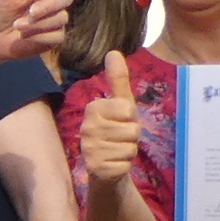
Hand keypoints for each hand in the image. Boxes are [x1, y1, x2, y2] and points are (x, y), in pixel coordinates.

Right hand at [80, 51, 141, 186]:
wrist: (104, 166)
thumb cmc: (116, 131)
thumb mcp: (121, 104)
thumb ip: (118, 79)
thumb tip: (113, 52)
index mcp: (93, 109)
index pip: (128, 109)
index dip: (131, 118)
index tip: (121, 122)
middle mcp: (87, 128)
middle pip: (132, 129)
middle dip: (131, 136)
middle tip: (119, 139)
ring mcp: (90, 149)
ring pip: (130, 147)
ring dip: (128, 151)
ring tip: (117, 151)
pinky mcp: (96, 169)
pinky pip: (126, 164)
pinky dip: (124, 165)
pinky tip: (114, 164)